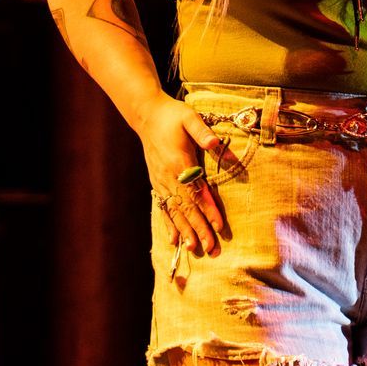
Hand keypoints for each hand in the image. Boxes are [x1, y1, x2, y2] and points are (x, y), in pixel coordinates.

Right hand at [137, 94, 235, 257]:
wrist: (147, 115)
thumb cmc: (173, 115)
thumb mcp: (190, 117)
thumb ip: (204, 133)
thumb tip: (217, 144)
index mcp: (180, 162)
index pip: (197, 192)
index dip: (209, 210)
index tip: (219, 227)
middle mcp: (169, 177)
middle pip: (187, 208)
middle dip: (200, 229)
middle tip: (211, 249)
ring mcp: (161, 182)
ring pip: (175, 212)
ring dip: (185, 232)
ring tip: (194, 250)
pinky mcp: (157, 182)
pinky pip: (164, 207)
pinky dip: (169, 225)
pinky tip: (173, 240)